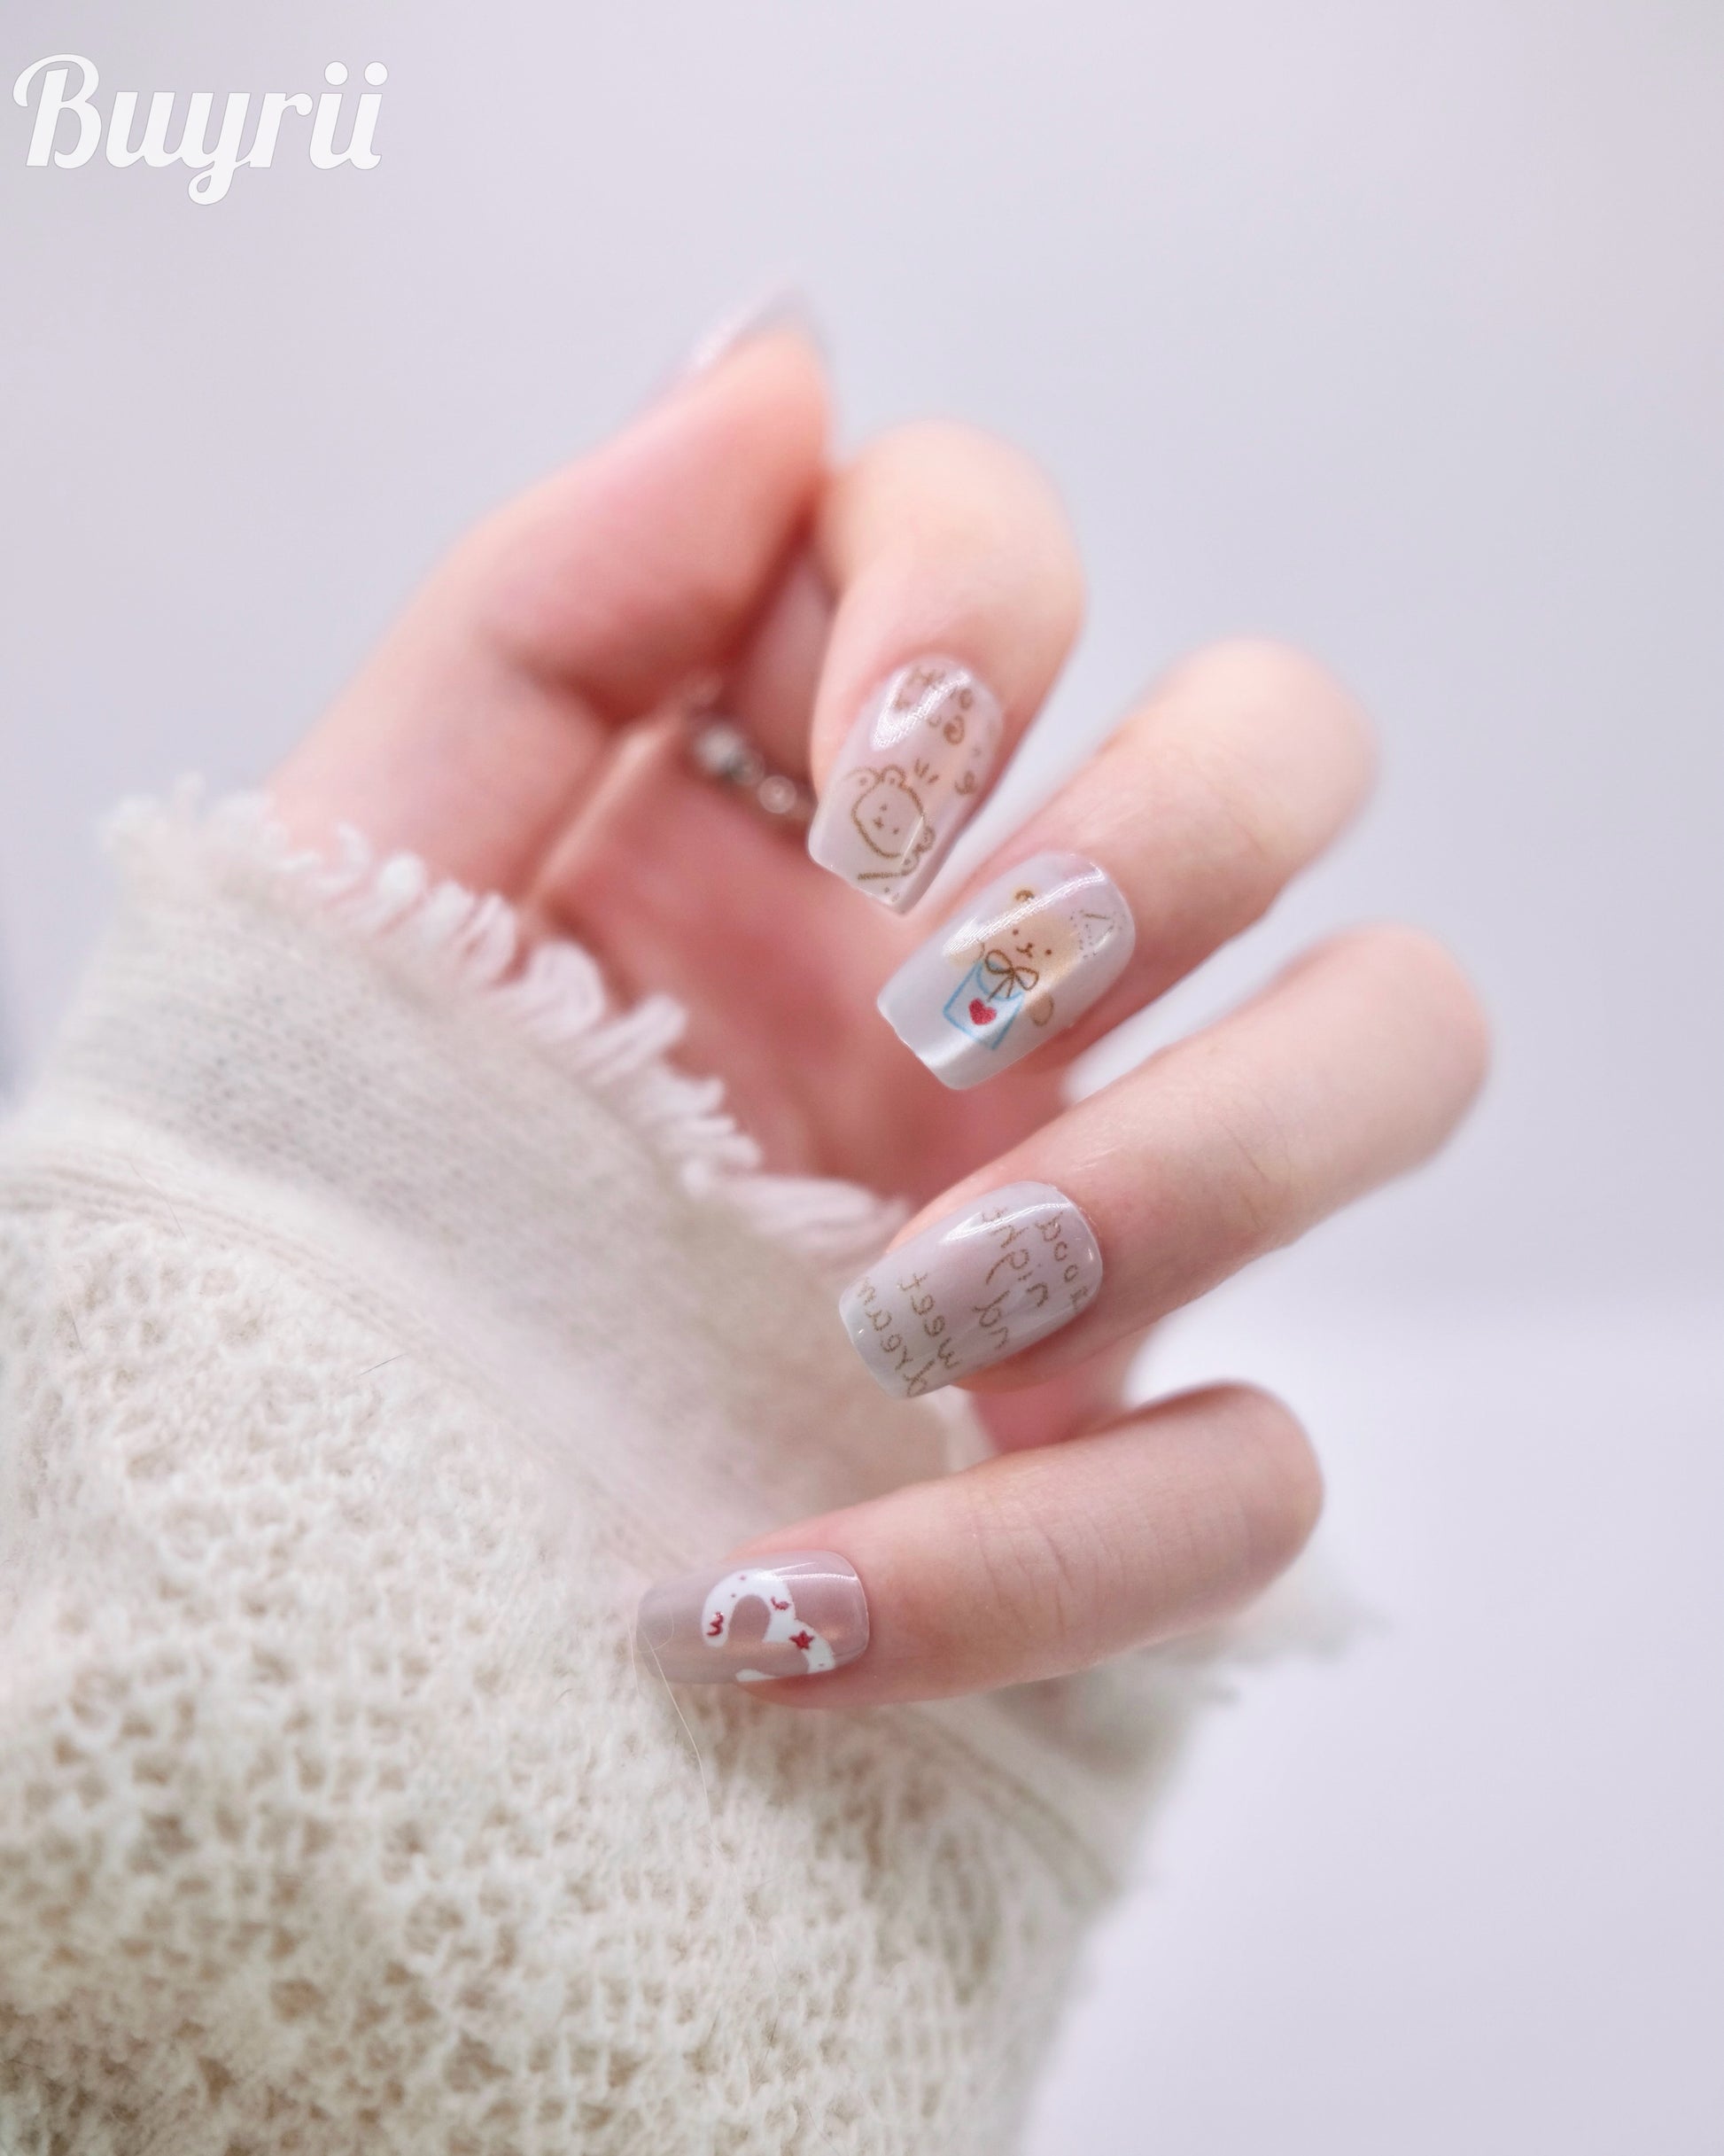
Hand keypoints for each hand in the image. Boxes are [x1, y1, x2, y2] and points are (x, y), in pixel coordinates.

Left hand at [273, 324, 1486, 1703]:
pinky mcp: (1100, 1460)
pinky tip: (781, 1597)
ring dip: (1202, 1158)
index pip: (1005, 542)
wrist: (299, 1509)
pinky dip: (1039, 1558)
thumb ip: (548, 614)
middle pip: (1290, 747)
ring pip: (1393, 1048)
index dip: (975, 599)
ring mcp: (1082, 1203)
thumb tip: (772, 362)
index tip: (851, 781)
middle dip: (1167, 836)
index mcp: (802, 810)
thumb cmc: (327, 1175)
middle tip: (940, 1012)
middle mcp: (986, 967)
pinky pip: (1249, 1486)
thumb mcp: (370, 886)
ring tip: (906, 1306)